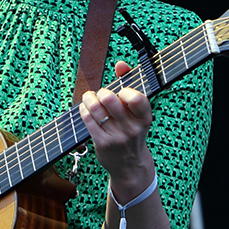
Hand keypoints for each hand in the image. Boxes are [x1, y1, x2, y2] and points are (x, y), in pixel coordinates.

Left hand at [78, 61, 155, 198]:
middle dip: (102, 92)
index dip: (125, 90)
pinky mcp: (102, 143)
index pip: (137, 98)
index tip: (121, 92)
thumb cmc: (132, 132)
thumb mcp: (137, 113)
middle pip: (110, 99)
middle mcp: (132, 128)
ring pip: (96, 108)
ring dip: (89, 98)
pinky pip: (88, 120)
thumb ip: (130, 85)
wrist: (129, 165)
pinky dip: (84, 110)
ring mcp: (117, 137)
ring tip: (89, 98)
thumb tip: (120, 64)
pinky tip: (85, 108)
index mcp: (145, 118)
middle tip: (101, 94)